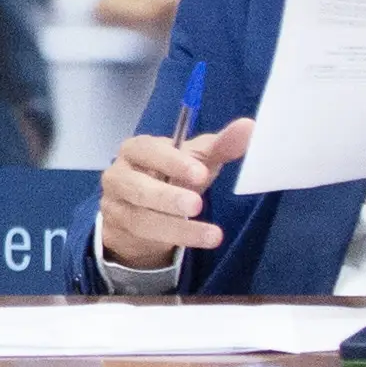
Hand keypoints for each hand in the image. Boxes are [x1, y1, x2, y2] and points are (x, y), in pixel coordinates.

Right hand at [97, 117, 252, 267]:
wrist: (141, 211)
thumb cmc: (170, 177)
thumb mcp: (195, 161)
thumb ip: (220, 145)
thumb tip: (250, 126)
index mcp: (136, 149)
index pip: (149, 150)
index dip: (173, 161)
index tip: (201, 173)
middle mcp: (119, 174)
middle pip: (138, 186)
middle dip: (168, 196)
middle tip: (197, 205)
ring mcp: (115, 204)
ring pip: (142, 217)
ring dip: (178, 227)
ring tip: (213, 234)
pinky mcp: (118, 229)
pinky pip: (144, 237)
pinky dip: (175, 239)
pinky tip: (200, 240)